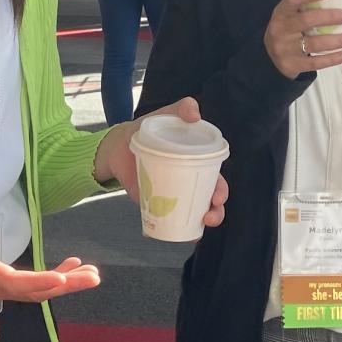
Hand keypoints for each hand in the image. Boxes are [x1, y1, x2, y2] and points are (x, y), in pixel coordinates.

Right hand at [0, 185, 100, 302]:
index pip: (12, 281)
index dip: (38, 281)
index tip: (63, 277)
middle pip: (32, 292)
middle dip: (64, 285)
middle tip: (93, 276)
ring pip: (34, 293)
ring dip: (62, 284)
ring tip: (89, 274)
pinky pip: (28, 289)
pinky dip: (50, 281)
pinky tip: (67, 269)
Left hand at [97, 97, 228, 228]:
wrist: (119, 143)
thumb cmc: (150, 129)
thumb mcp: (167, 115)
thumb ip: (182, 107)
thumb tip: (195, 114)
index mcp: (198, 164)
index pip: (217, 182)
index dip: (221, 192)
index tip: (217, 197)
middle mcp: (188, 183)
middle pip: (209, 204)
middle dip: (215, 214)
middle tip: (209, 217)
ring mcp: (171, 195)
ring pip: (190, 216)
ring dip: (196, 228)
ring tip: (194, 231)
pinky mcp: (153, 203)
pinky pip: (161, 221)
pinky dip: (158, 231)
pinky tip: (153, 234)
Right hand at [264, 0, 341, 77]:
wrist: (269, 58)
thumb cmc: (288, 30)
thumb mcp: (289, 16)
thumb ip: (307, 7)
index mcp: (280, 13)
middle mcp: (280, 30)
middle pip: (306, 21)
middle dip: (331, 17)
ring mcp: (285, 49)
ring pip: (315, 44)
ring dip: (338, 40)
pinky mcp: (291, 65)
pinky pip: (316, 62)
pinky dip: (334, 58)